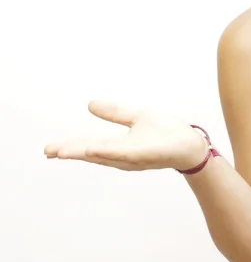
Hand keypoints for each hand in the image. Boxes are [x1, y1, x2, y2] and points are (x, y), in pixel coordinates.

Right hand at [44, 100, 208, 171]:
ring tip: (60, 151)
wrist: (191, 144)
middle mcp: (122, 156)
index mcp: (119, 147)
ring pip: (102, 155)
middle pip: (91, 154)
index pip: (89, 147)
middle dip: (69, 153)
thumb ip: (115, 112)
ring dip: (80, 153)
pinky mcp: (143, 154)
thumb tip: (90, 104)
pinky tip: (90, 149)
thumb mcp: (136, 117)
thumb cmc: (167, 133)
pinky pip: (121, 153)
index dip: (69, 148)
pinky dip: (105, 152)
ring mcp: (132, 157)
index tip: (50, 150)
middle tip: (48, 152)